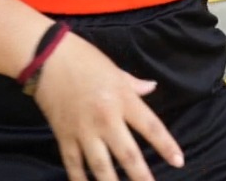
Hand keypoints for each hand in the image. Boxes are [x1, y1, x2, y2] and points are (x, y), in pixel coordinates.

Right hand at [31, 32, 182, 180]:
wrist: (47, 58)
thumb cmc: (84, 59)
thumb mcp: (115, 70)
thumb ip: (134, 85)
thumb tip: (152, 87)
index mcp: (122, 99)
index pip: (151, 127)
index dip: (167, 146)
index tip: (179, 161)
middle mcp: (106, 119)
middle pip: (128, 155)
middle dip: (142, 176)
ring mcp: (84, 131)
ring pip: (101, 167)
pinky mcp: (64, 136)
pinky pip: (74, 165)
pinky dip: (80, 180)